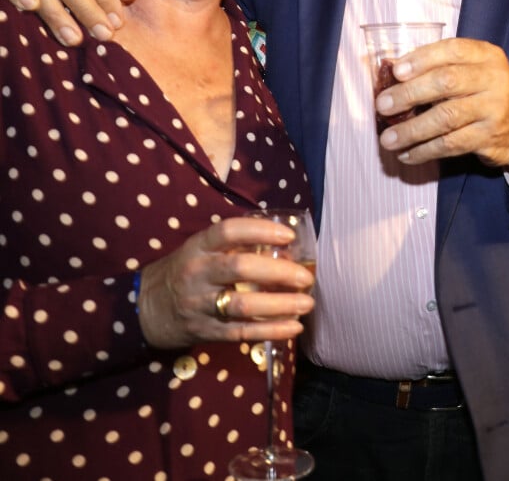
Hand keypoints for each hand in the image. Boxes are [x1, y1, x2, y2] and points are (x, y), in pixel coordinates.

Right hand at [138, 217, 314, 348]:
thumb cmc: (184, 271)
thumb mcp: (199, 250)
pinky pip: (243, 332)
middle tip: (306, 276)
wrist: (147, 308)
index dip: (260, 231)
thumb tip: (284, 247)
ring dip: (280, 305)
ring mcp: (201, 305)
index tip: (288, 235)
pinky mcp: (207, 332)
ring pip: (244, 305)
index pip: (228, 231)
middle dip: (278, 272)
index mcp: (198, 247)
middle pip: (240, 269)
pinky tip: (295, 327)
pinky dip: (272, 330)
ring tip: (306, 303)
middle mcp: (198, 273)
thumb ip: (233, 247)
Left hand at [376, 37, 508, 180]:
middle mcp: (493, 79)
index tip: (396, 72)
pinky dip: (425, 150)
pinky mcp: (489, 137)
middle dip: (410, 94)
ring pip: (447, 117)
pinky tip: (407, 154)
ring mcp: (494, 109)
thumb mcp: (470, 70)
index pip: (452, 50)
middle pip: (447, 82)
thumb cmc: (484, 92)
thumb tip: (390, 71)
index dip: (421, 59)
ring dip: (412, 129)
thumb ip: (437, 66)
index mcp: (486, 55)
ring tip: (388, 138)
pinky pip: (451, 144)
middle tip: (383, 105)